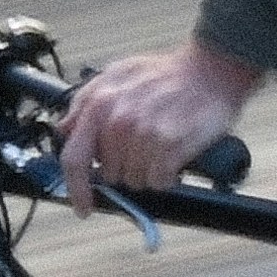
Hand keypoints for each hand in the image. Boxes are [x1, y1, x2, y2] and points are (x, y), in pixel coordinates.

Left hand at [57, 41, 260, 195]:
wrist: (210, 70)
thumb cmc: (167, 74)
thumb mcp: (116, 75)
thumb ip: (86, 102)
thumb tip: (66, 130)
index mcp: (99, 104)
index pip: (74, 158)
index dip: (76, 189)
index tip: (83, 206)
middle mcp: (117, 121)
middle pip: (111, 175)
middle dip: (125, 169)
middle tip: (143, 149)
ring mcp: (143, 134)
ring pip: (135, 181)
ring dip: (148, 172)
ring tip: (161, 146)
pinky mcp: (169, 146)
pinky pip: (159, 182)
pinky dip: (167, 176)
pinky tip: (173, 156)